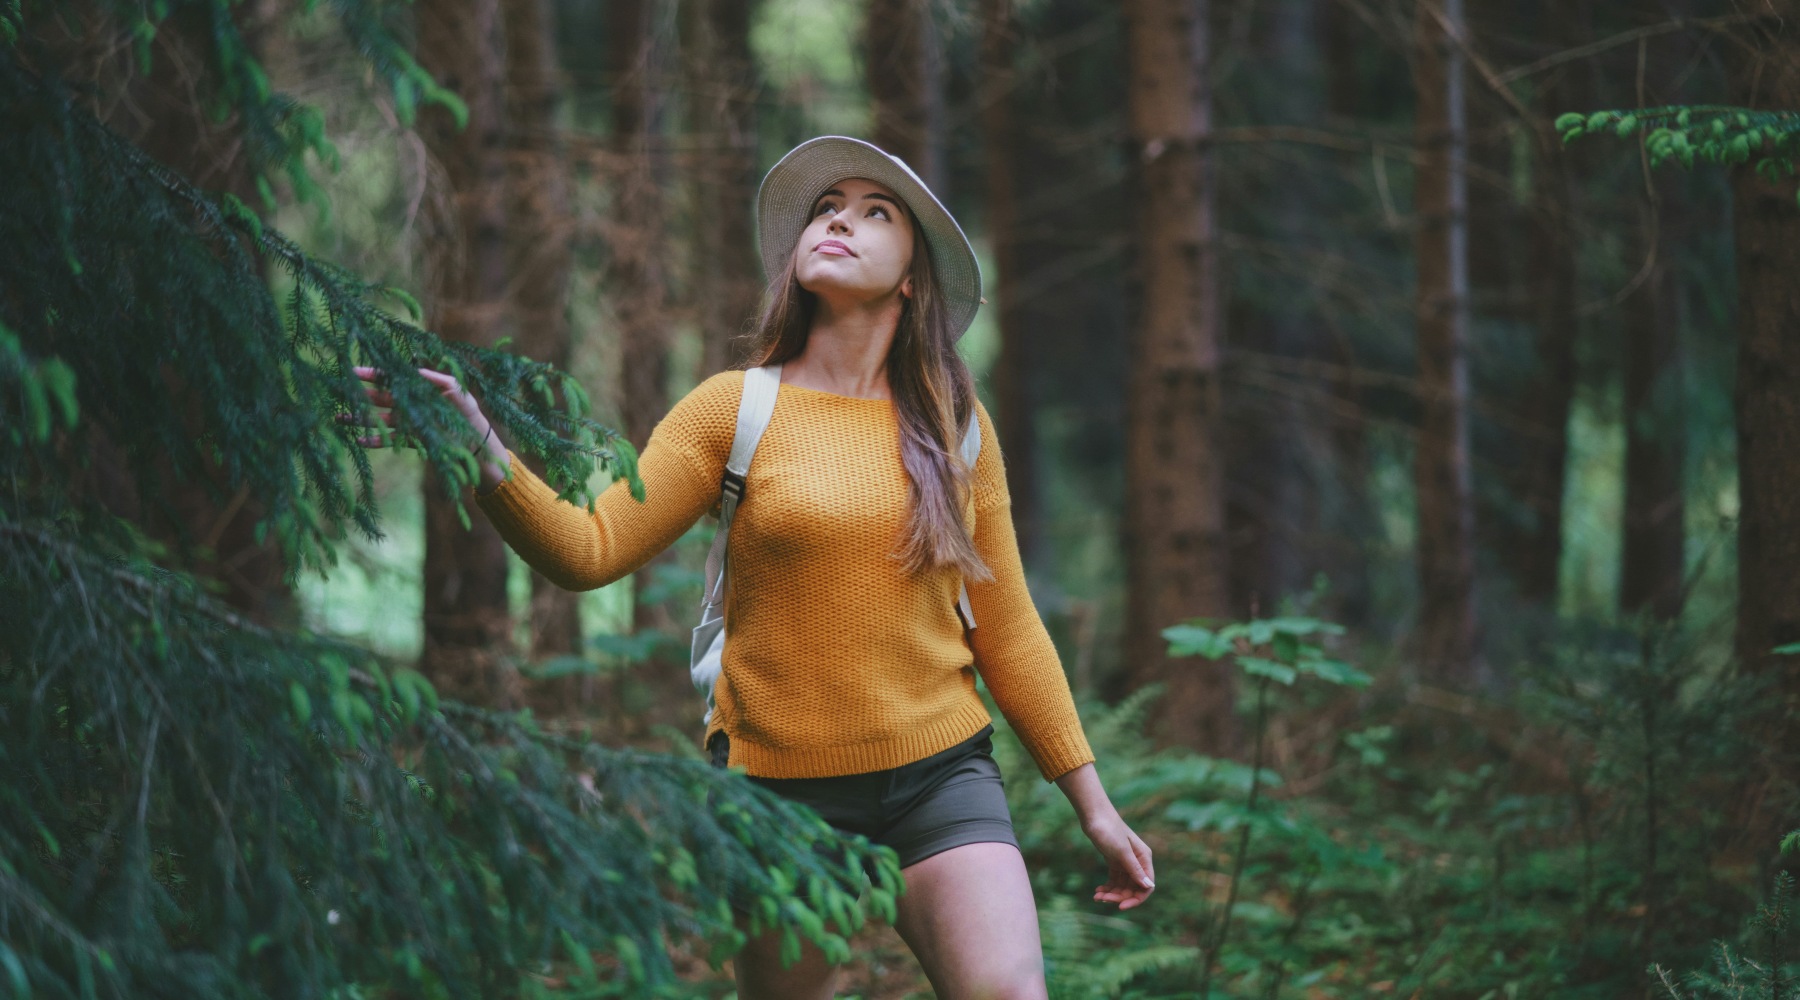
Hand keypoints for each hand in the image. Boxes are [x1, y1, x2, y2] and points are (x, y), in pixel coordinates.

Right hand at [348, 366, 509, 490]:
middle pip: (378, 397)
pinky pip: (387, 439)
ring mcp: (407, 421)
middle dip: (358, 393)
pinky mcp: (410, 439)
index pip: (391, 378)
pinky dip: (373, 440)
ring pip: (377, 418)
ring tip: (338, 417)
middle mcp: (409, 403)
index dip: (372, 374)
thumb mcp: (456, 391)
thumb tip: (414, 370)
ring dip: (358, 417)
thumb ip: (436, 379)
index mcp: (417, 388)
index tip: (353, 370)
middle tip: (337, 389)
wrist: (477, 442)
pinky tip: (358, 440)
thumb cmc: (468, 412)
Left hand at [1082, 811, 1154, 910]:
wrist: (1093, 815)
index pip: (1146, 886)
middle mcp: (1137, 861)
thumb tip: (1148, 886)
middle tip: (1101, 899)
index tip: (1121, 906)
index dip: (1136, 899)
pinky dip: (1107, 887)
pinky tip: (1098, 891)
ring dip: (1111, 893)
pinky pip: (1114, 880)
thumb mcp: (1121, 852)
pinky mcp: (1114, 860)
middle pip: (1133, 888)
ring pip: (1122, 885)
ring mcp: (1126, 861)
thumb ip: (1135, 869)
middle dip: (1119, 896)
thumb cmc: (1109, 830)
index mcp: (1144, 858)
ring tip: (1097, 896)